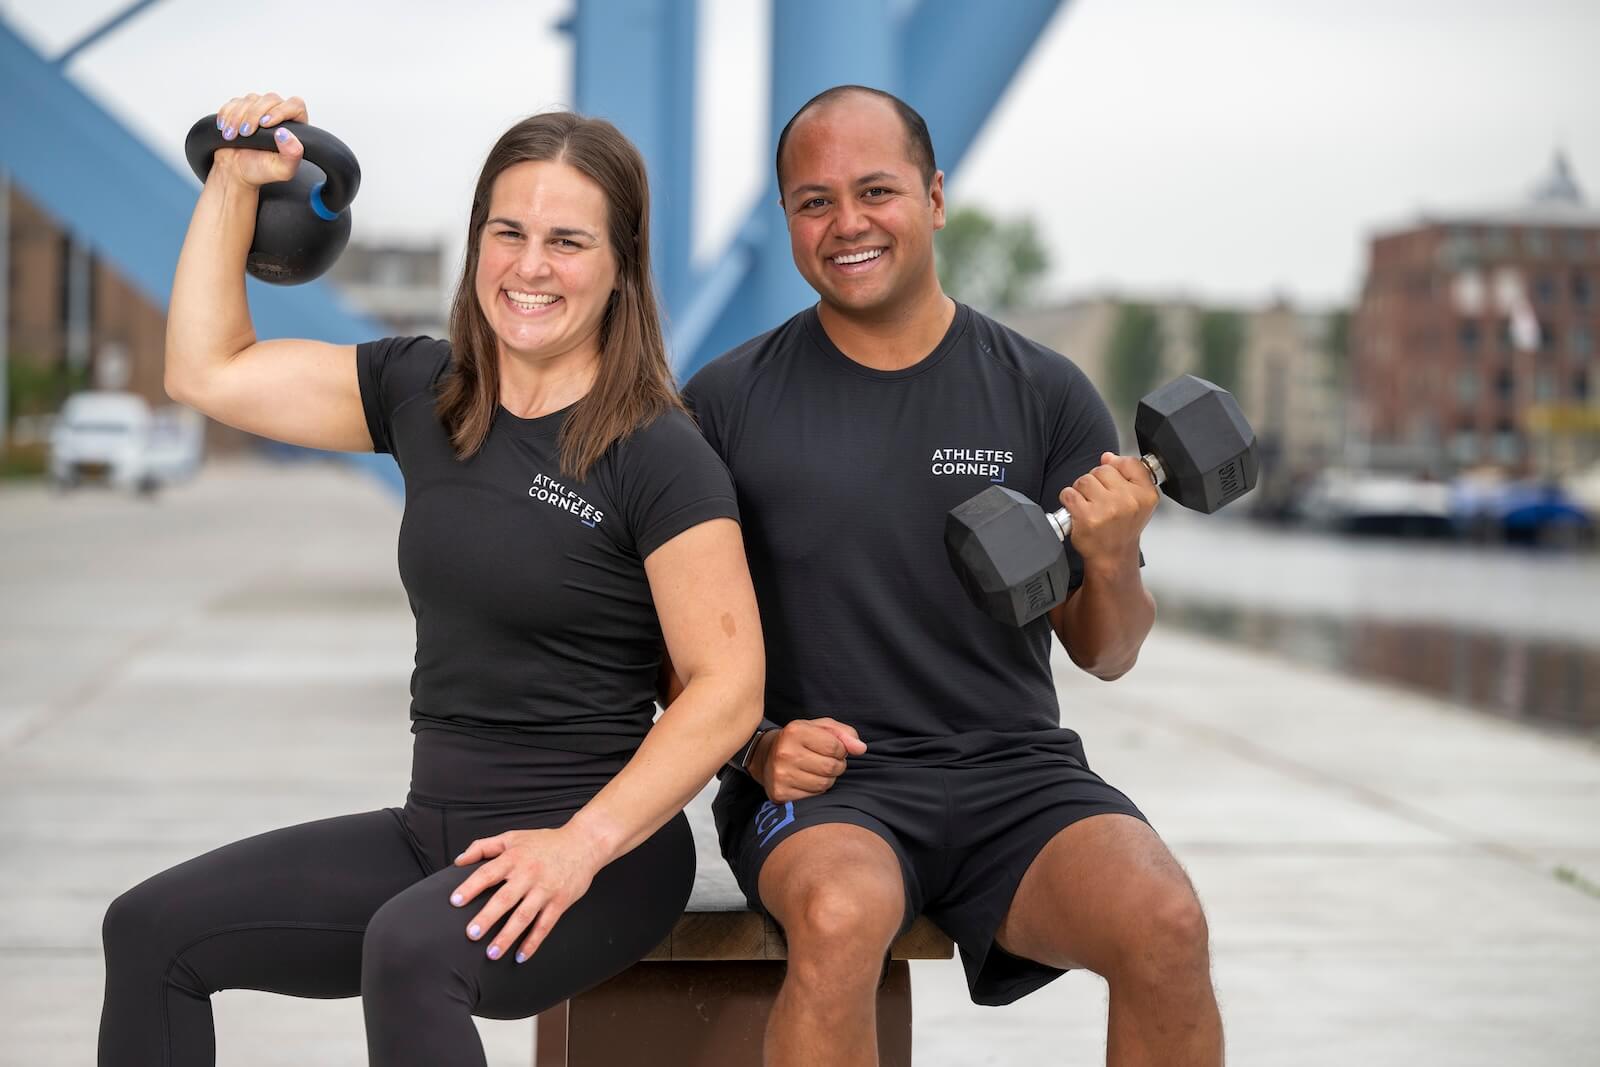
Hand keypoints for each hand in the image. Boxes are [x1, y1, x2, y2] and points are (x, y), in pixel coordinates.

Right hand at [210, 92, 307, 188]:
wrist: (235, 171)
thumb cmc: (260, 170)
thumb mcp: (282, 170)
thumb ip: (292, 155)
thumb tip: (287, 135)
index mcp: (295, 128)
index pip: (295, 105)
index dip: (280, 111)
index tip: (265, 124)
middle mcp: (278, 114)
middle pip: (271, 99)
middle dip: (254, 115)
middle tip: (245, 134)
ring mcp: (260, 109)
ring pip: (251, 99)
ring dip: (238, 117)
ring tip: (232, 136)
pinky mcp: (242, 108)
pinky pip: (234, 102)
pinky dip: (227, 114)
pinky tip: (225, 129)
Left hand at [448, 826, 602, 963]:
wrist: (584, 843)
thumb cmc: (545, 842)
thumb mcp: (513, 837)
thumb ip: (484, 846)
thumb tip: (459, 860)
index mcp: (514, 858)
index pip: (488, 873)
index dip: (471, 887)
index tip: (455, 901)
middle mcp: (529, 875)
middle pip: (505, 898)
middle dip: (487, 917)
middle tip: (471, 934)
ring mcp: (545, 890)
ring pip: (524, 916)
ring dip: (507, 936)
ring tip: (491, 953)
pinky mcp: (560, 902)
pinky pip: (545, 925)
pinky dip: (533, 942)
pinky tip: (521, 956)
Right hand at [751, 717, 866, 802]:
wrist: (766, 755)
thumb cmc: (800, 740)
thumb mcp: (821, 728)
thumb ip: (844, 734)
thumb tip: (861, 749)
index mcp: (795, 731)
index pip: (835, 746)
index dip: (840, 750)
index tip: (833, 749)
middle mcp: (785, 752)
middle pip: (831, 767)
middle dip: (836, 766)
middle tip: (827, 761)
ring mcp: (781, 774)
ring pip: (824, 784)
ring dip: (827, 779)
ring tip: (817, 770)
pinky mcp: (780, 793)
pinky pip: (813, 797)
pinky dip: (816, 791)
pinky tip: (807, 781)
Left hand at [1058, 452, 1157, 568]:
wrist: (1112, 556)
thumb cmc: (1122, 529)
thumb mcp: (1137, 501)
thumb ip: (1127, 474)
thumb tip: (1108, 457)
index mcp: (1145, 494)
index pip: (1129, 462)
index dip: (1116, 469)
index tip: (1114, 483)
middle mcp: (1128, 501)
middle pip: (1102, 470)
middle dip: (1096, 482)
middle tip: (1101, 500)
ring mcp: (1108, 509)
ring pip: (1084, 480)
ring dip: (1081, 491)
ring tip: (1090, 506)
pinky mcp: (1087, 517)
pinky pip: (1069, 493)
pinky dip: (1068, 500)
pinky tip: (1078, 511)